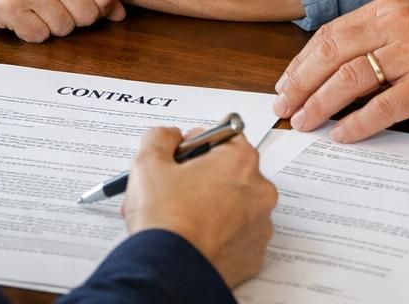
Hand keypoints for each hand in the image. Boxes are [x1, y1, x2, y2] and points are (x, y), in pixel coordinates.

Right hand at [0, 0, 128, 40]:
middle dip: (72, 19)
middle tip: (50, 8)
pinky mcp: (10, 6)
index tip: (78, 5)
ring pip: (65, 28)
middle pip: (87, 15)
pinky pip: (39, 35)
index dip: (97, 8)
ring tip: (33, 10)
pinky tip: (19, 18)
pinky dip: (31, 33)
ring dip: (50, 26)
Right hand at [122, 126, 277, 286]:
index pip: (224, 136)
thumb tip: (169, 138)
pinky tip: (193, 237)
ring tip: (178, 217)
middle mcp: (259, 190)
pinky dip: (218, 234)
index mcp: (241, 161)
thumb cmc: (164, 219)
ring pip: (233, 204)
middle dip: (200, 178)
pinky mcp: (254, 254)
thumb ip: (161, 137)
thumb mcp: (148, 162)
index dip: (196, 145)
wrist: (168, 271)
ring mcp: (260, 225)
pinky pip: (236, 235)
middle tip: (171, 191)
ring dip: (209, 205)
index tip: (180, 159)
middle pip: (229, 171)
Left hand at [271, 0, 408, 142]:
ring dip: (321, 105)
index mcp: (393, 9)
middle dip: (301, 83)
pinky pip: (383, 107)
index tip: (285, 84)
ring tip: (305, 124)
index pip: (332, 33)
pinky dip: (358, 125)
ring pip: (351, 79)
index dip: (302, 61)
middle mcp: (401, 25)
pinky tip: (343, 137)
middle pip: (333, 53)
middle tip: (284, 108)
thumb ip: (383, 41)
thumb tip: (335, 71)